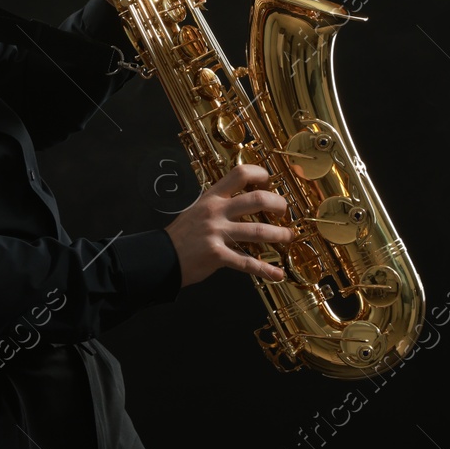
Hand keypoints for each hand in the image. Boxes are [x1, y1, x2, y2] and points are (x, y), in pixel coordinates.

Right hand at [164, 165, 294, 285]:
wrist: (162, 256)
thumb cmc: (182, 234)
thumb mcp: (198, 209)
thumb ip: (220, 204)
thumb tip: (244, 201)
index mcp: (212, 197)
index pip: (240, 174)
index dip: (260, 174)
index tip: (269, 183)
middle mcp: (216, 211)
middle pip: (257, 199)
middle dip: (278, 205)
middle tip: (284, 212)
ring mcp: (217, 233)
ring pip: (258, 231)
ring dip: (279, 235)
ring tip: (287, 237)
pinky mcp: (217, 255)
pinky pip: (246, 263)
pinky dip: (265, 270)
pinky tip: (277, 274)